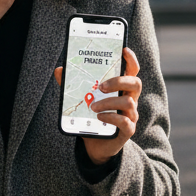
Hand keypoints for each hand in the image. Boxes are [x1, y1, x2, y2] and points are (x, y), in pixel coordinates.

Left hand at [53, 47, 140, 164]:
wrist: (95, 145)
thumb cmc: (92, 118)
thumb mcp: (82, 100)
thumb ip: (73, 85)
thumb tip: (59, 70)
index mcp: (122, 89)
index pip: (133, 71)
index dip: (131, 59)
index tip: (124, 50)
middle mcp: (131, 99)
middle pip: (135, 83)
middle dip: (118, 81)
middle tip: (100, 86)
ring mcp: (131, 115)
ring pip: (128, 102)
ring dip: (108, 102)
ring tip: (92, 107)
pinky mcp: (128, 130)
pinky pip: (125, 121)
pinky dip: (111, 117)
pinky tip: (99, 117)